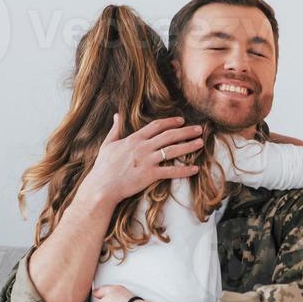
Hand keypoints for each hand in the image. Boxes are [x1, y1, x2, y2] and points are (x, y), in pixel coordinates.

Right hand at [81, 113, 204, 205]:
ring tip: (200, 143)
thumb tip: (117, 115)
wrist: (102, 186)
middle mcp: (143, 147)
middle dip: (185, 131)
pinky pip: (171, 171)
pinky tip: (195, 169)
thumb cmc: (103, 167)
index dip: (170, 122)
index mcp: (134, 139)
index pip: (156, 126)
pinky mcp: (150, 175)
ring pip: (173, 150)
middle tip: (199, 129)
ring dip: (188, 146)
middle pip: (169, 136)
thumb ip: (115, 129)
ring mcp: (147, 161)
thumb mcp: (108, 144)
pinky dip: (184, 170)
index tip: (181, 120)